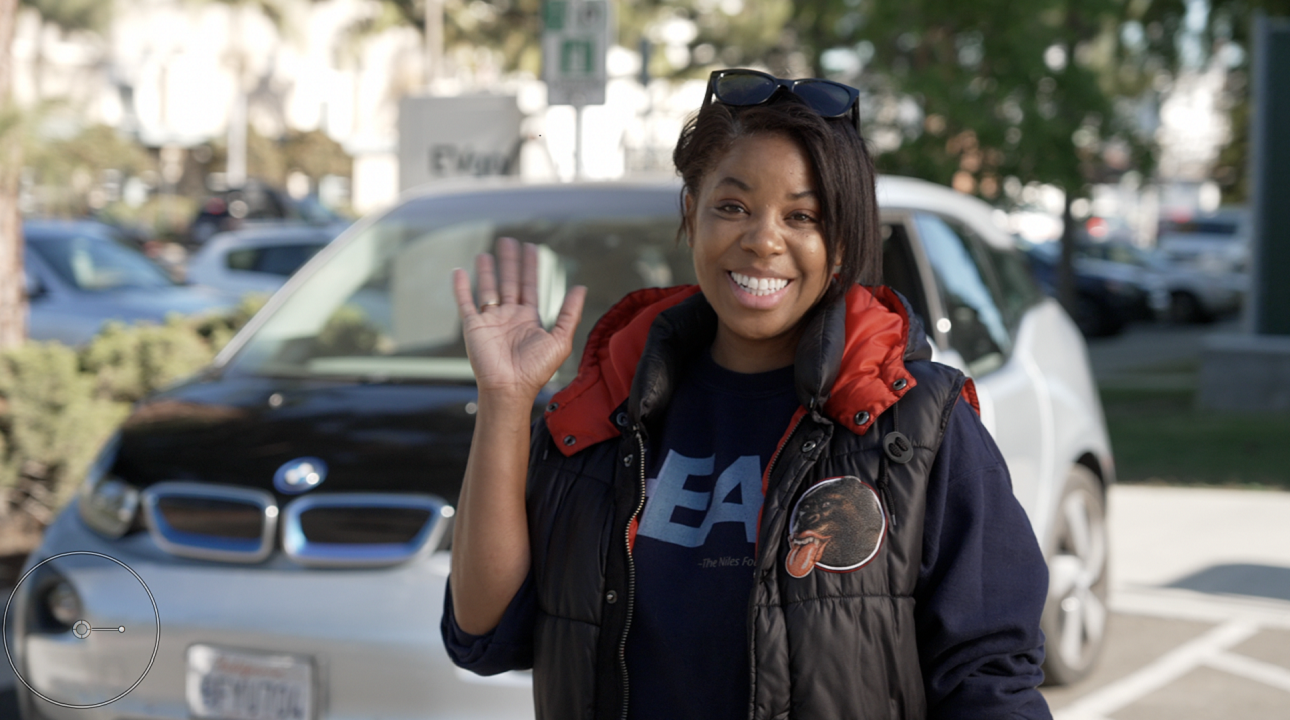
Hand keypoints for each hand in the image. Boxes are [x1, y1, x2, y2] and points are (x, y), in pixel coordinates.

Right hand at [452, 238, 585, 399]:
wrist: (510, 388)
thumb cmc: (536, 369)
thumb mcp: (559, 340)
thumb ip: (569, 313)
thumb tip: (580, 286)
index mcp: (529, 318)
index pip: (530, 286)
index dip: (531, 267)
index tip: (531, 248)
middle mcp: (509, 316)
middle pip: (509, 282)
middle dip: (510, 262)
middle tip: (509, 240)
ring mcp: (491, 321)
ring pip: (488, 288)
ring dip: (487, 270)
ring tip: (486, 252)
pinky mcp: (473, 326)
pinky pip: (466, 303)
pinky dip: (461, 288)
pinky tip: (458, 272)